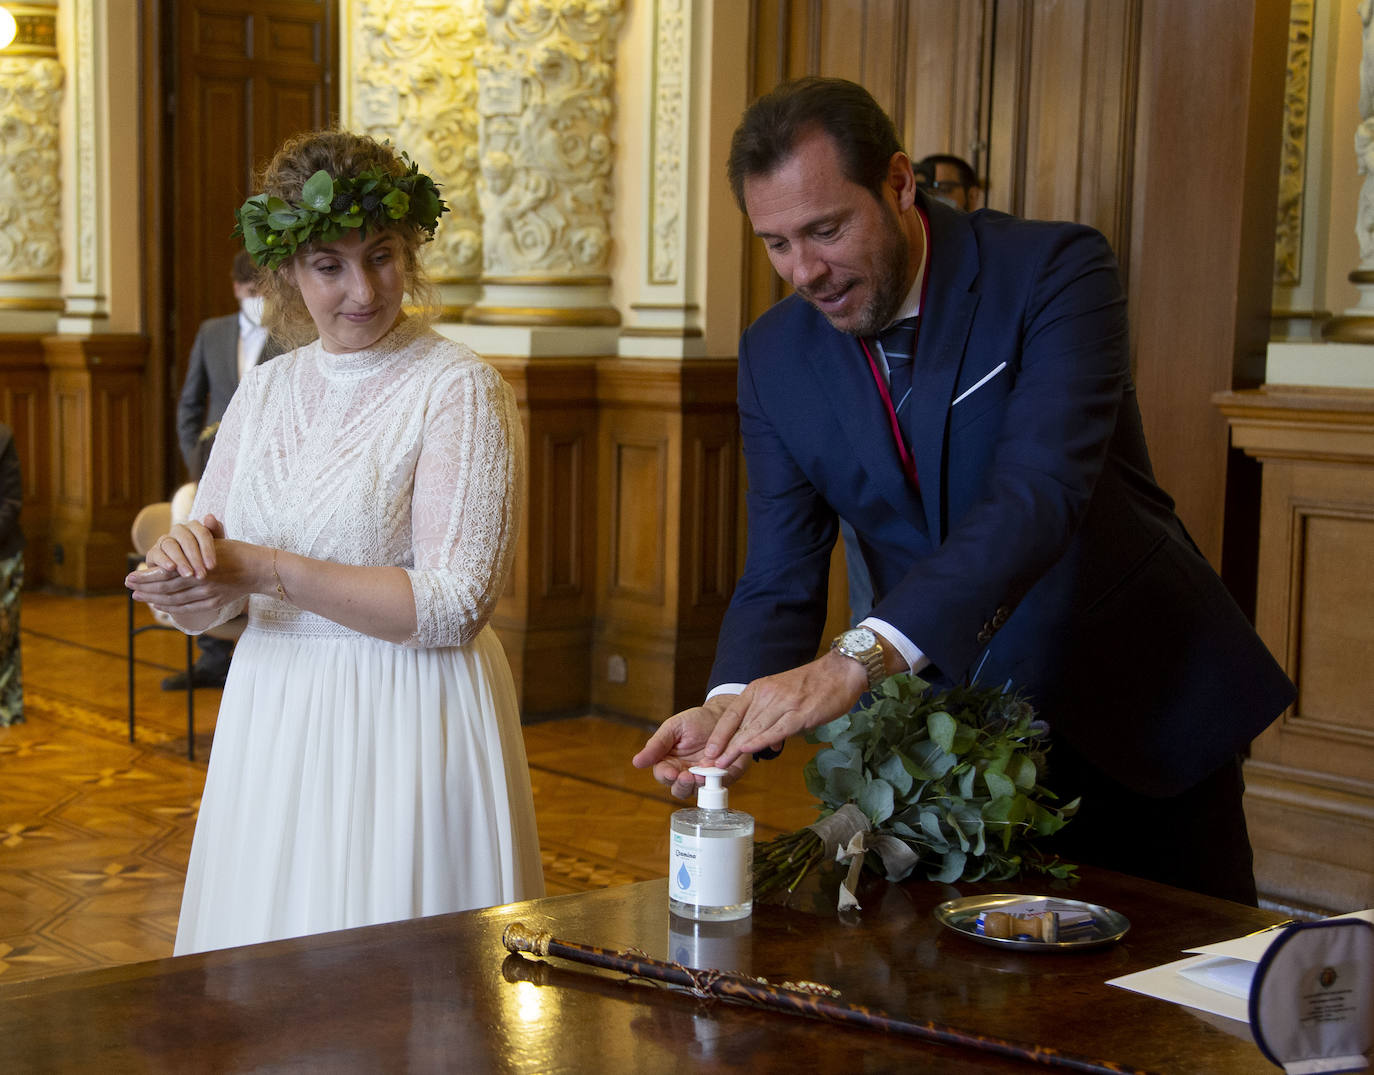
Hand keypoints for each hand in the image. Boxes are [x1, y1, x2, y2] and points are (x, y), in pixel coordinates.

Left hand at [124, 515, 261, 616]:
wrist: (261, 569)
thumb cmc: (238, 552)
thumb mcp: (214, 543)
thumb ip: (192, 548)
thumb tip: (170, 549)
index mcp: (199, 565)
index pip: (165, 574)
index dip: (147, 577)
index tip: (131, 575)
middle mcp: (201, 582)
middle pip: (166, 589)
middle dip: (145, 588)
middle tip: (128, 585)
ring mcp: (207, 595)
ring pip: (174, 600)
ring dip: (153, 598)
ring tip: (139, 596)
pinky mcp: (213, 603)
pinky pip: (186, 608)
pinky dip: (170, 607)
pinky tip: (160, 604)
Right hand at [142, 514, 224, 578]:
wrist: (190, 571)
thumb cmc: (206, 558)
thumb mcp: (217, 547)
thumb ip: (216, 531)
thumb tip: (209, 517)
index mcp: (195, 527)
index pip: (202, 533)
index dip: (208, 550)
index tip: (212, 566)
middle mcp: (178, 530)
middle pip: (186, 539)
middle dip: (195, 558)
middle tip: (202, 574)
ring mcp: (164, 540)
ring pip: (171, 545)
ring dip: (180, 560)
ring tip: (188, 574)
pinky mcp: (153, 552)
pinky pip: (156, 553)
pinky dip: (163, 560)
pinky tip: (171, 568)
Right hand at [632, 696, 750, 798]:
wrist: (724, 715)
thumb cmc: (696, 721)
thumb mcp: (674, 727)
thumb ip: (657, 745)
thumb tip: (636, 762)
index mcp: (670, 761)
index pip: (662, 774)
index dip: (665, 775)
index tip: (670, 772)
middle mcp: (685, 773)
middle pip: (678, 789)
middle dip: (681, 785)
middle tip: (686, 776)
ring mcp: (703, 778)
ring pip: (695, 792)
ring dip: (696, 786)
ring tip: (700, 775)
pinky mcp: (721, 779)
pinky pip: (716, 788)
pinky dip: (714, 784)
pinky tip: (714, 776)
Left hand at [703, 650, 869, 769]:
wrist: (842, 671)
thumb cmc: (815, 686)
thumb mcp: (786, 697)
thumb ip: (774, 719)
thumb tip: (769, 745)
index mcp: (760, 689)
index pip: (732, 713)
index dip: (719, 734)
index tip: (708, 752)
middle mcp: (767, 694)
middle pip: (740, 725)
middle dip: (723, 748)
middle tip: (709, 766)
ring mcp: (784, 703)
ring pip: (754, 728)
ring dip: (736, 749)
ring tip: (722, 765)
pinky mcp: (800, 713)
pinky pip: (776, 728)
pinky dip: (760, 740)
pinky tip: (748, 750)